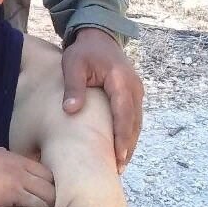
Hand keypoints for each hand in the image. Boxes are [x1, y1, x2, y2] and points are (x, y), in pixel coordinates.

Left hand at [62, 28, 143, 172]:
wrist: (99, 38)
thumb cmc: (84, 52)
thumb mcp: (73, 65)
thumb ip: (73, 87)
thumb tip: (71, 110)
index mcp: (120, 80)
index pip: (123, 112)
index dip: (121, 136)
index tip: (118, 155)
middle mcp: (134, 87)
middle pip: (134, 122)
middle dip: (127, 147)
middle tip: (118, 169)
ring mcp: (136, 91)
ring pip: (136, 123)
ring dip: (130, 144)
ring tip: (120, 165)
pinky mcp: (134, 95)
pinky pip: (134, 118)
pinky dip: (129, 134)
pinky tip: (121, 150)